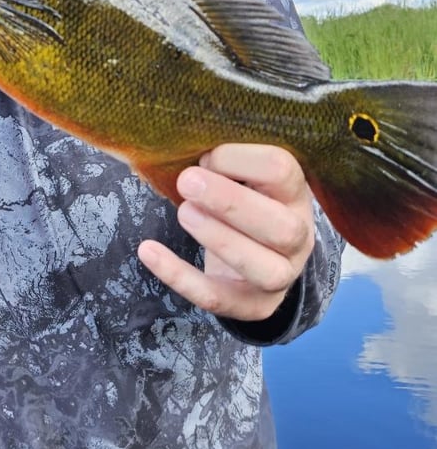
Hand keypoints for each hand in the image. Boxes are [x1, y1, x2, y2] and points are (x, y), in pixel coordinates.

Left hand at [138, 144, 314, 321]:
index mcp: (295, 193)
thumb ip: (226, 160)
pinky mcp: (254, 306)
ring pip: (263, 268)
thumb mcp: (245, 174)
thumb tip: (188, 142)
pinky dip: (180, 277)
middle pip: (281, 227)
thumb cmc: (245, 197)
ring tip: (183, 212)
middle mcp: (298, 236)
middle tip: (187, 182)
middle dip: (230, 203)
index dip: (241, 159)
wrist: (263, 253)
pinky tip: (148, 251)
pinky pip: (218, 298)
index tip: (207, 157)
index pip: (282, 170)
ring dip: (219, 239)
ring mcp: (281, 275)